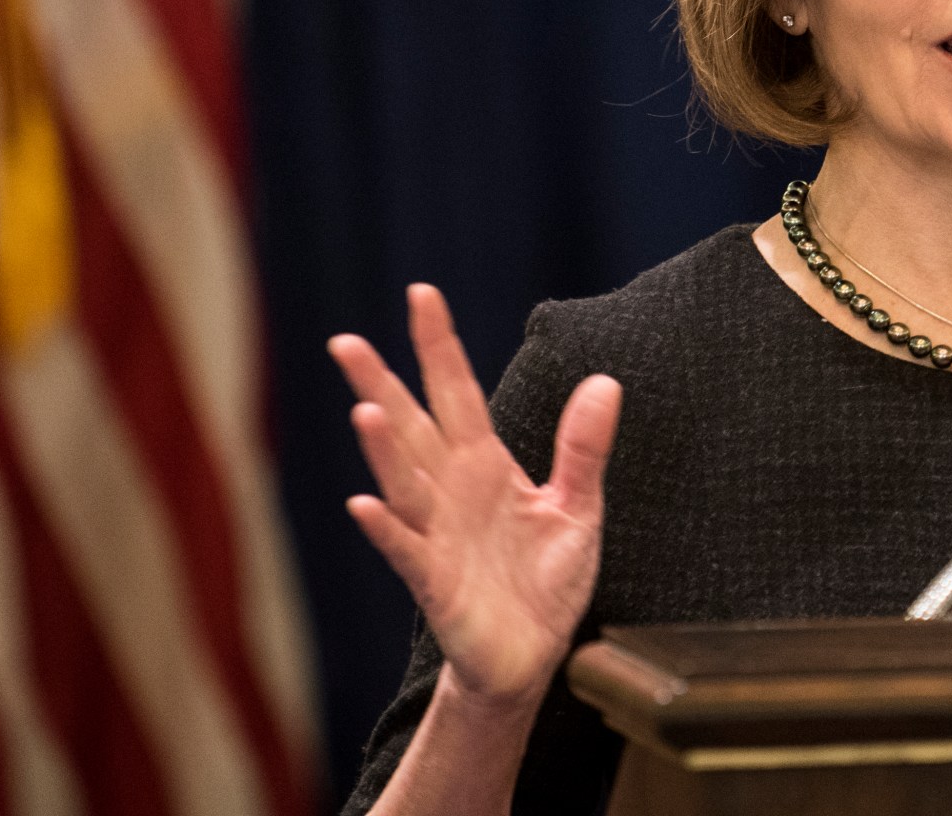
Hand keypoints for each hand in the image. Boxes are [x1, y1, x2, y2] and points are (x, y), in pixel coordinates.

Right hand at [329, 285, 622, 708]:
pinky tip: (365, 502)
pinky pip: (408, 550)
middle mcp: (451, 492)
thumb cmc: (545, 581)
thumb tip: (606, 381)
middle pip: (412, 428)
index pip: (458, 394)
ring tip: (366, 409)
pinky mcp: (437, 583)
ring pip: (403, 483)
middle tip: (345, 341)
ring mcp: (438, 535)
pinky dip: (387, 528)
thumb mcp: (577, 507)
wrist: (531, 656)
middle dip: (381, 385)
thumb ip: (583, 448)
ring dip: (384, 450)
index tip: (422, 295)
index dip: (440, 347)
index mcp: (484, 466)